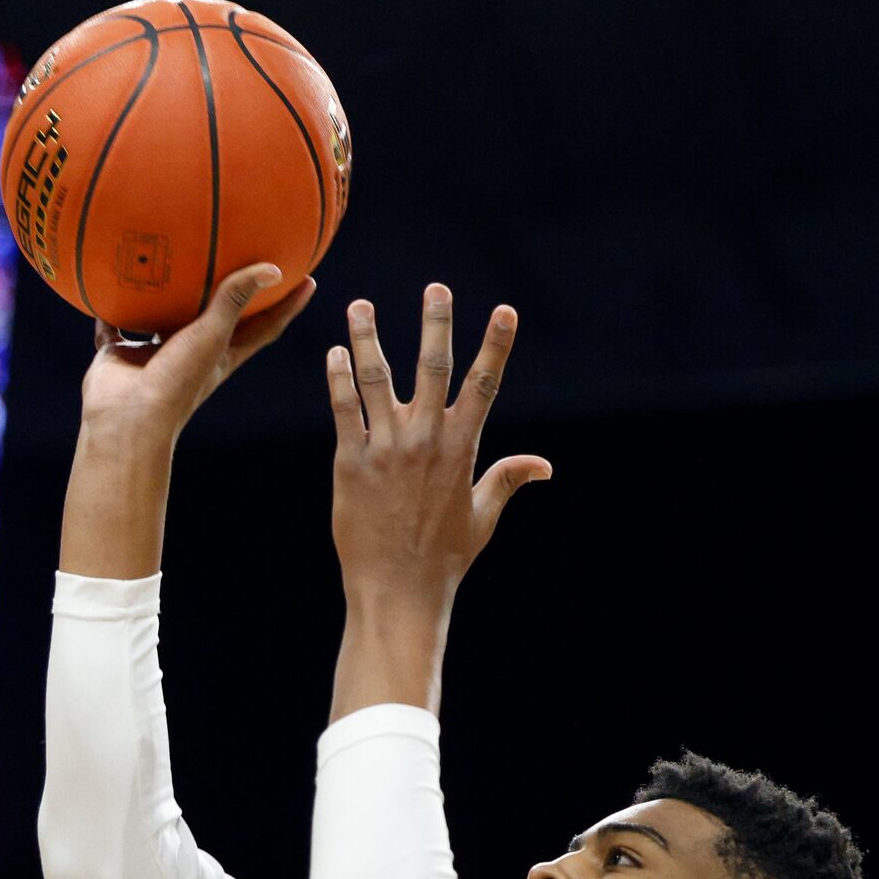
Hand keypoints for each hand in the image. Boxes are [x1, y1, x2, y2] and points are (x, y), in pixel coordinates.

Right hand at [81, 262, 317, 439]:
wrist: (127, 420)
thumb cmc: (177, 383)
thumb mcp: (212, 336)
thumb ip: (235, 299)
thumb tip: (274, 268)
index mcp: (222, 354)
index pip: (264, 326)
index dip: (287, 304)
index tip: (307, 278)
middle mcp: (191, 352)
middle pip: (215, 316)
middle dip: (228, 290)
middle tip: (242, 254)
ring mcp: (155, 354)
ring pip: (162, 315)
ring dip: (165, 293)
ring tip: (168, 255)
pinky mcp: (120, 354)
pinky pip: (113, 324)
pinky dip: (109, 307)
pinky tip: (106, 279)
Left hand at [326, 284, 551, 605]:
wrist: (397, 591)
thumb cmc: (443, 559)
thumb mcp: (482, 519)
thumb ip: (507, 481)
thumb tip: (544, 466)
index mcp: (461, 450)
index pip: (484, 385)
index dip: (496, 345)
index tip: (505, 310)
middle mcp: (425, 441)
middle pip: (432, 368)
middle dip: (436, 324)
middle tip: (436, 287)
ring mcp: (386, 449)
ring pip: (376, 380)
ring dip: (368, 338)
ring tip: (359, 305)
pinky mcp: (351, 463)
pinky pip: (344, 410)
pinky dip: (338, 379)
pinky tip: (334, 352)